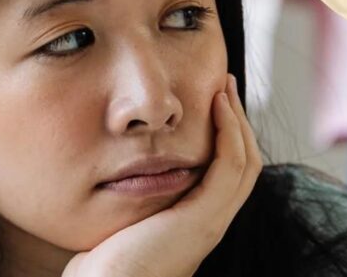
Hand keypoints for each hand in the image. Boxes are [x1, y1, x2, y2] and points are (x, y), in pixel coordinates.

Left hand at [61, 73, 261, 276]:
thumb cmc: (100, 267)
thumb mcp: (121, 223)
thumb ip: (130, 200)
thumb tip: (115, 173)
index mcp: (196, 225)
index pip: (228, 174)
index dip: (227, 137)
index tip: (213, 104)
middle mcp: (211, 224)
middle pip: (245, 164)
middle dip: (239, 122)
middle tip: (227, 86)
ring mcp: (212, 223)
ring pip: (246, 161)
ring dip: (238, 120)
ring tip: (225, 88)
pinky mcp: (204, 220)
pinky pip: (230, 165)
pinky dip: (229, 132)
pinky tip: (217, 107)